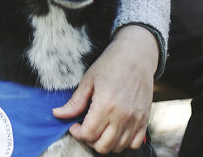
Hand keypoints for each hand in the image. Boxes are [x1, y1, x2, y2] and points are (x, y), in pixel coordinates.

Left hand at [53, 25, 156, 152]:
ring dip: (105, 142)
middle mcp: (122, 116)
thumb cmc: (111, 64)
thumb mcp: (88, 80)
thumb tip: (57, 114)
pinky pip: (134, 143)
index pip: (88, 134)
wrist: (136, 55)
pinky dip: (124, 142)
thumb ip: (74, 102)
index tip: (74, 125)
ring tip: (100, 128)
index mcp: (105, 105)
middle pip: (102, 145)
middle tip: (85, 127)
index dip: (77, 133)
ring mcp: (136, 119)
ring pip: (118, 147)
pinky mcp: (145, 119)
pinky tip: (115, 130)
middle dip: (89, 140)